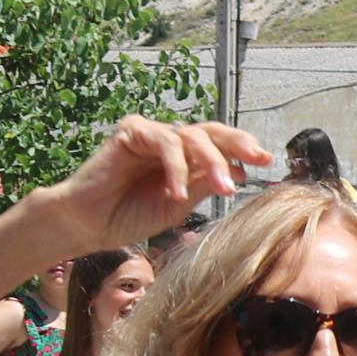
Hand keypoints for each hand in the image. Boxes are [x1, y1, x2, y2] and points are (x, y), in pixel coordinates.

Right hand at [32, 116, 269, 253]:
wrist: (89, 224)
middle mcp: (171, 142)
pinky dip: (176, 167)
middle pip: (212, 132)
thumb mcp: (177, 206)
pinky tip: (175, 192)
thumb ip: (201, 186)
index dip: (243, 150)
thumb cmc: (129, 217)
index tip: (267, 163)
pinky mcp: (131, 131)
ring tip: (222, 190)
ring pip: (192, 136)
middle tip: (258, 159)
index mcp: (185, 158)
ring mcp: (151, 134)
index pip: (220, 146)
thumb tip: (237, 171)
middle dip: (238, 144)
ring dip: (212, 163)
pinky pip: (164, 142)